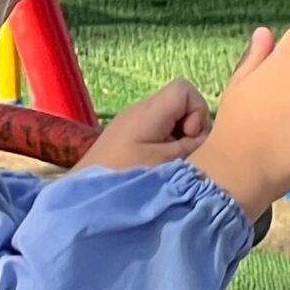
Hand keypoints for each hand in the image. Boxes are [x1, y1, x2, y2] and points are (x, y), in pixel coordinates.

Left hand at [79, 78, 211, 171]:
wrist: (82, 199)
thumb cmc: (124, 179)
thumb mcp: (165, 164)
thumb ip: (192, 147)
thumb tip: (206, 140)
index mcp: (149, 111)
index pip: (185, 89)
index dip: (196, 112)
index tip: (188, 139)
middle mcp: (140, 111)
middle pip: (180, 107)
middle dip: (189, 132)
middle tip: (180, 159)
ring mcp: (132, 124)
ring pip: (170, 123)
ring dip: (177, 144)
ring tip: (167, 168)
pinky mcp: (126, 139)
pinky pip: (156, 134)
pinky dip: (163, 149)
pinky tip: (155, 170)